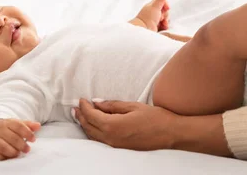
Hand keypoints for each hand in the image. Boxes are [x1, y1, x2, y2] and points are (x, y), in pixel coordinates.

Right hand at [0, 119, 40, 160]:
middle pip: (12, 138)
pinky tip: (8, 157)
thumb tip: (38, 126)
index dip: (27, 133)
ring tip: (18, 153)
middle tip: (27, 149)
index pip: (18, 126)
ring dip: (12, 152)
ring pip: (2, 147)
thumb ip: (29, 125)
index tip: (33, 139)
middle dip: (21, 145)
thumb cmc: (8, 128)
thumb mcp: (17, 123)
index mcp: (8, 123)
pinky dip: (1, 157)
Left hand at [74, 99, 232, 156]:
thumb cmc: (155, 118)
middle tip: (76, 107)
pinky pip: (100, 141)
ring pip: (93, 136)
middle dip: (81, 116)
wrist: (171, 134)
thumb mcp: (133, 106)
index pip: (91, 116)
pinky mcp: (120, 149)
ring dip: (85, 125)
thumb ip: (112, 105)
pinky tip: (94, 126)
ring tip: (80, 116)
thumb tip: (96, 102)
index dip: (85, 107)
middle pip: (89, 127)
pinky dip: (93, 132)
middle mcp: (111, 138)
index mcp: (113, 125)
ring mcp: (115, 146)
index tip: (82, 99)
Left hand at [135, 0, 169, 31]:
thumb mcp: (155, 7)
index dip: (166, 5)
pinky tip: (163, 26)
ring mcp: (155, 19)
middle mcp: (153, 12)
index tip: (167, 8)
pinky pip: (164, 24)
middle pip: (165, 11)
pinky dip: (165, 25)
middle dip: (165, 14)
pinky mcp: (157, 26)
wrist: (143, 29)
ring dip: (166, 20)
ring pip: (165, 18)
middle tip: (161, 17)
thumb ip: (160, 0)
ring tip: (163, 23)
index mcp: (152, 6)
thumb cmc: (148, 17)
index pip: (162, 2)